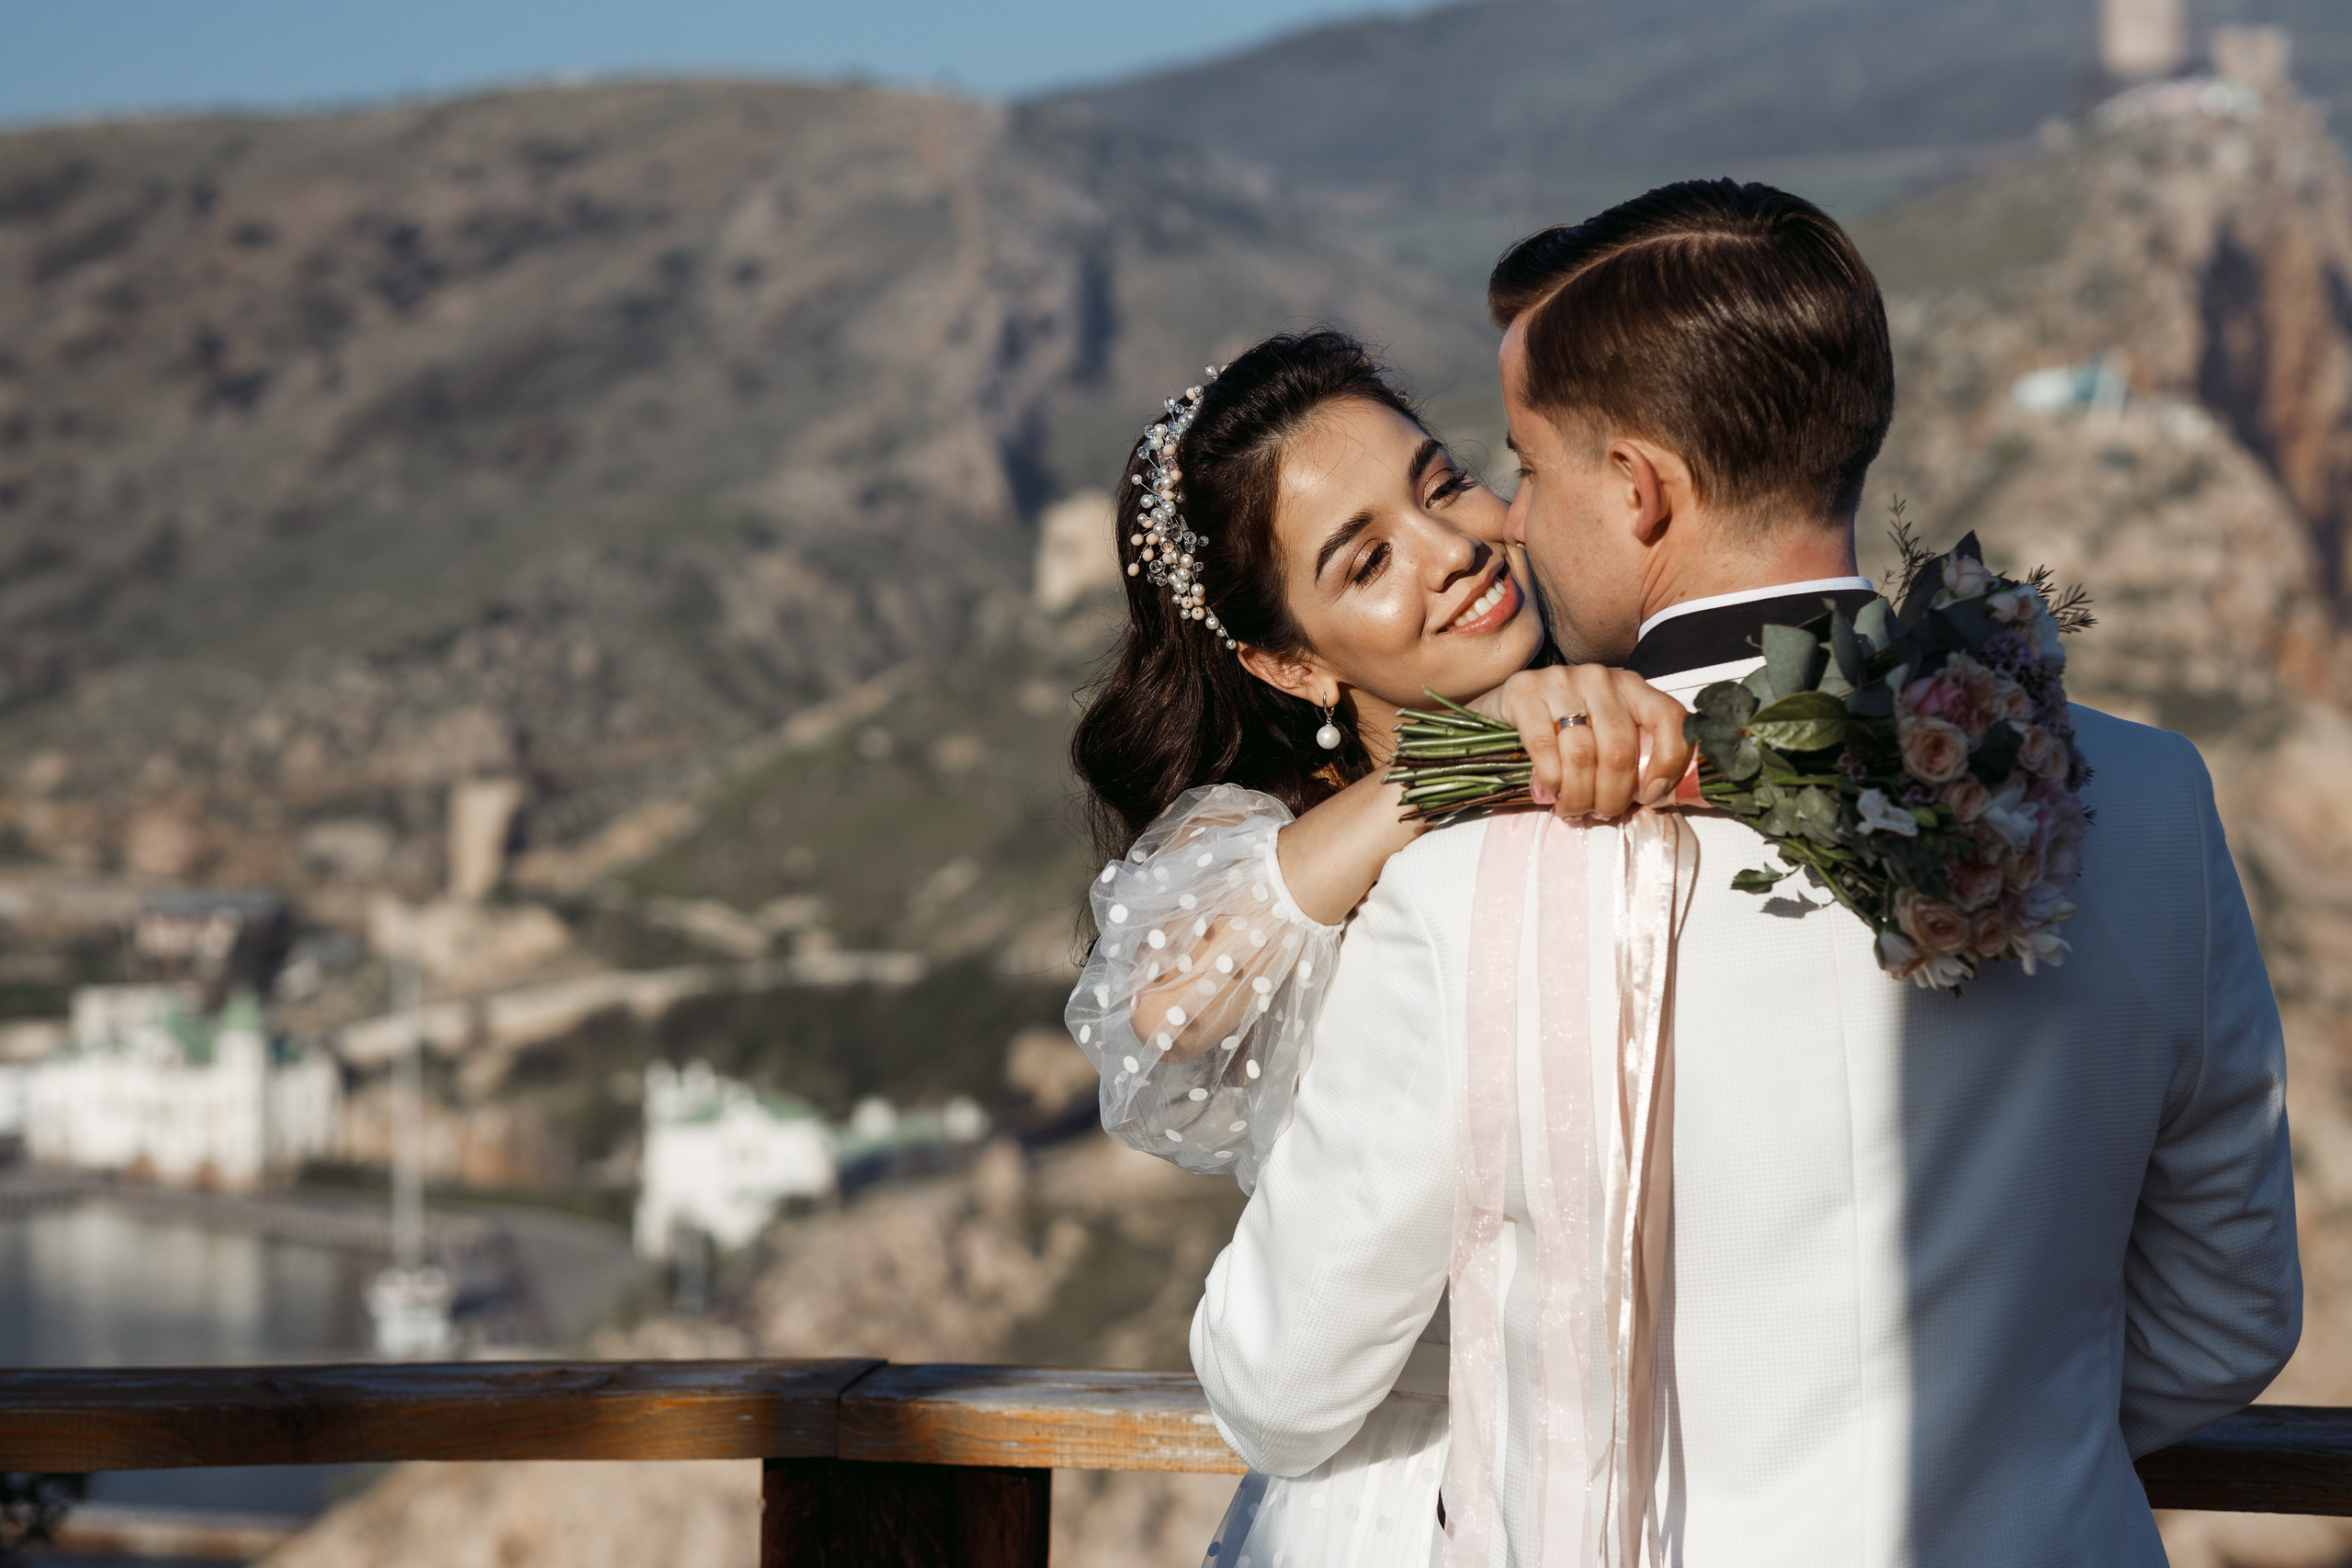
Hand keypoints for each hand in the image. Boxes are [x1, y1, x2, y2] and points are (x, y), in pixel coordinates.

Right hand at [1468, 665, 1693, 817]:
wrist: (1500, 714)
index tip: (1650, 797)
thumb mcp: (1605, 739)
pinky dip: (1552, 780)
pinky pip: (1545, 747)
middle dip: (1612, 795)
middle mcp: (1600, 677)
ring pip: (1583, 753)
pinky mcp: (1523, 691)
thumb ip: (1633, 758)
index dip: (1668, 763)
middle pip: (1620, 748)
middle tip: (1601, 813)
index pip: (1668, 718)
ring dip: (1580, 795)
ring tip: (1574, 809)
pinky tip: (1552, 792)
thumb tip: (1656, 797)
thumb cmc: (1561, 735)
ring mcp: (1560, 680)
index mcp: (1631, 686)